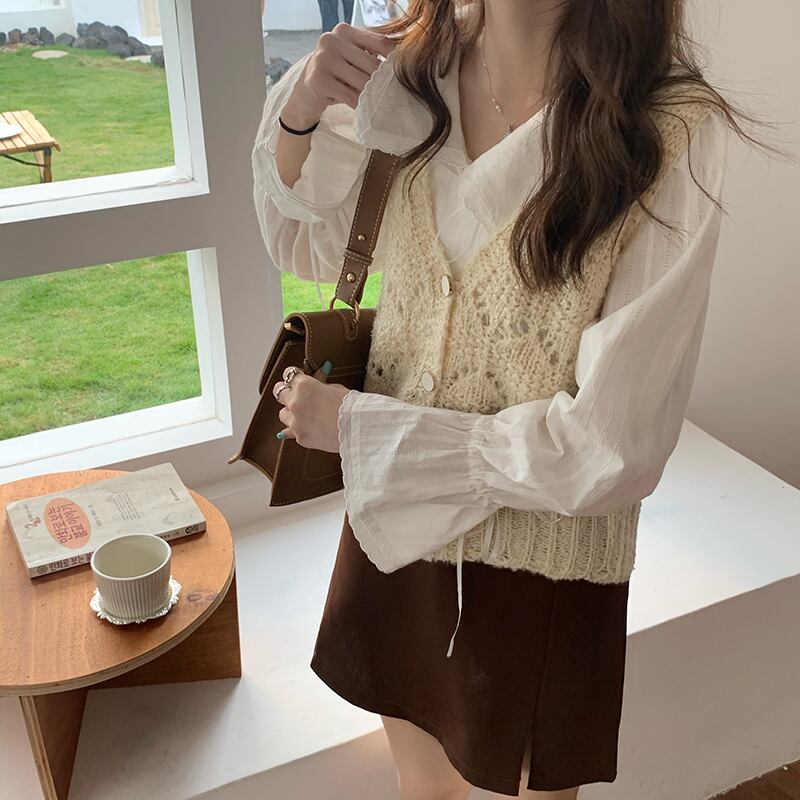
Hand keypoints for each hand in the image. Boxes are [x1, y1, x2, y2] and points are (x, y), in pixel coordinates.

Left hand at [273, 362, 351, 453]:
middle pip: (279, 392)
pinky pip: (291, 432)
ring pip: (282, 413)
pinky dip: (298, 429)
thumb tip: (317, 377)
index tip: (296, 378)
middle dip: (286, 392)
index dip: (293, 375)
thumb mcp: (335, 388)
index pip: (288, 374)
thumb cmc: (351, 407)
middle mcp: (295, 402)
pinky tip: (306, 427)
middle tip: (294, 395)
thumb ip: (320, 384)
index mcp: (304, 385)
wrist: (359, 430)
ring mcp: (296, 421)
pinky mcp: (300, 437)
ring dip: (290, 412)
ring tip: (304, 415)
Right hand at [283, 22, 397, 125]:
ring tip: (374, 101)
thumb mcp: (352, 60)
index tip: (401, 73)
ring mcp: (323, 58)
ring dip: (370, 94)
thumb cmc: (335, 77)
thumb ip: (370, 56)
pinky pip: (349, 95)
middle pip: (371, 63)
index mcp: (344, 31)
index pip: (379, 42)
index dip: (394, 59)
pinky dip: (358, 104)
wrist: (305, 94)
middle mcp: (331, 39)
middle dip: (380, 82)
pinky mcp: (319, 79)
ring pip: (361, 81)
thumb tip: (400, 65)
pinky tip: (360, 107)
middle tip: (388, 94)